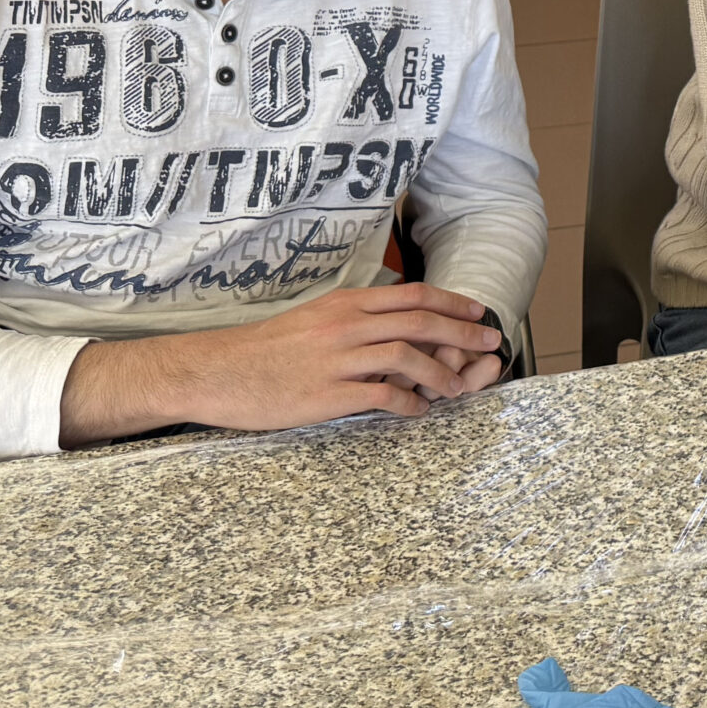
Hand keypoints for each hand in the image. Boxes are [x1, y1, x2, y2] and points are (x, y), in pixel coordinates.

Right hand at [59, 282, 502, 445]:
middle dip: (463, 333)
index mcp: (344, 304)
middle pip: (420, 322)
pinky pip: (382, 395)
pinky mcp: (327, 393)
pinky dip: (408, 403)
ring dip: (441, 373)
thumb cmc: (263, 350)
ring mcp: (337, 358)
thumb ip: (352, 319)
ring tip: (459, 388)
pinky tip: (418, 412)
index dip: (451, 303)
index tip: (479, 312)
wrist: (215, 371)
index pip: (412, 296)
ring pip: (407, 356)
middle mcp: (346, 325)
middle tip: (491, 344)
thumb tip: (393, 323)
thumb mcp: (312, 319)